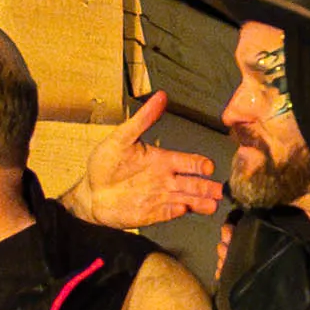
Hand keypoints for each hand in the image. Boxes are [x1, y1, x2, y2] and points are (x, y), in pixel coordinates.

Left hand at [62, 96, 225, 232]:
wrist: (89, 192)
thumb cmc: (105, 164)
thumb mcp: (121, 138)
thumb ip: (142, 120)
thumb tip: (160, 95)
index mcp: (162, 161)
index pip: (188, 162)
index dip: (199, 164)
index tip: (208, 166)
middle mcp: (165, 180)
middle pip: (192, 184)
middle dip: (207, 187)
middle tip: (220, 191)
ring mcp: (159, 198)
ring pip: (185, 199)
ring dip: (198, 202)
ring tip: (212, 205)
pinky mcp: (150, 214)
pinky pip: (166, 213)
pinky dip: (175, 211)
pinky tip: (182, 208)